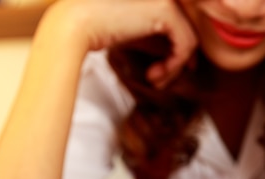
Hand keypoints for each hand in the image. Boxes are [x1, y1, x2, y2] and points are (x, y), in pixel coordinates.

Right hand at [41, 0, 197, 87]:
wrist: (74, 24)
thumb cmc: (99, 30)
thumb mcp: (135, 35)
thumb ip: (159, 40)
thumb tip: (190, 60)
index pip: (182, 26)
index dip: (179, 52)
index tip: (165, 72)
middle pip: (189, 32)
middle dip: (178, 62)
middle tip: (159, 82)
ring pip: (190, 40)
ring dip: (175, 68)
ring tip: (156, 81)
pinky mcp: (166, 10)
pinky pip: (185, 44)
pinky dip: (174, 65)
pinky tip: (154, 76)